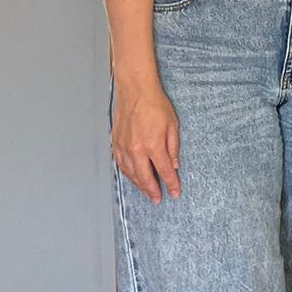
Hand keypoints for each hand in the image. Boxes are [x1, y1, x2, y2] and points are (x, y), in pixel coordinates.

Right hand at [112, 81, 181, 202]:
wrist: (135, 91)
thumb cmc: (156, 105)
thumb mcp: (173, 125)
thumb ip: (173, 148)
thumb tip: (173, 166)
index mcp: (153, 145)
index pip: (163, 171)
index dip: (171, 184)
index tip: (175, 193)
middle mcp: (136, 149)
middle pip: (145, 177)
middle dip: (153, 190)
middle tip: (158, 199)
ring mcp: (123, 147)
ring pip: (131, 173)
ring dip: (139, 185)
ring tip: (148, 192)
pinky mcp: (116, 143)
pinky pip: (121, 165)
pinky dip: (128, 174)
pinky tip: (133, 178)